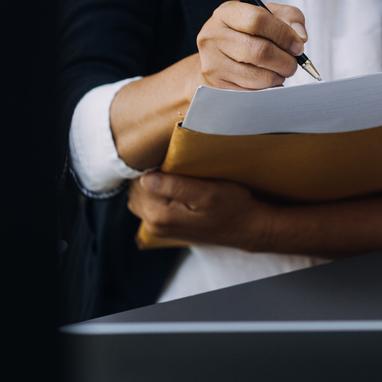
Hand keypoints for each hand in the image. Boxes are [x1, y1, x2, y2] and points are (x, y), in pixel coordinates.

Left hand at [127, 172, 272, 249]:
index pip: (137, 180)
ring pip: (140, 195)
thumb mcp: (207, 193)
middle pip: (134, 189)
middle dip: (148, 173)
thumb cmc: (232, 206)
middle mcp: (153, 224)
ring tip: (171, 170)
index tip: (166, 154)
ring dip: (151, 182)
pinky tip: (173, 183)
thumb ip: (174, 186)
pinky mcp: (166, 225)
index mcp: (159, 215)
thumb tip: (145, 178)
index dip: (149, 163)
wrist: (247, 226)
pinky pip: (149, 203)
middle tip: (169, 160)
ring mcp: (158, 227)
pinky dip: (156, 191)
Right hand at [196, 1, 307, 89]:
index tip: (298, 46)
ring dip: (277, 77)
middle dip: (285, 61)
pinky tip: (268, 81)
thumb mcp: (266, 15)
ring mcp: (213, 62)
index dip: (283, 34)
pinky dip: (267, 88)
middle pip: (259, 51)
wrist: (217, 56)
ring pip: (257, 76)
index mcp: (227, 13)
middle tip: (292, 64)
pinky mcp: (217, 84)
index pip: (258, 20)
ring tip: (280, 72)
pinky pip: (251, 92)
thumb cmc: (245, 34)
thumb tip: (300, 36)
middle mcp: (214, 36)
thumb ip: (289, 17)